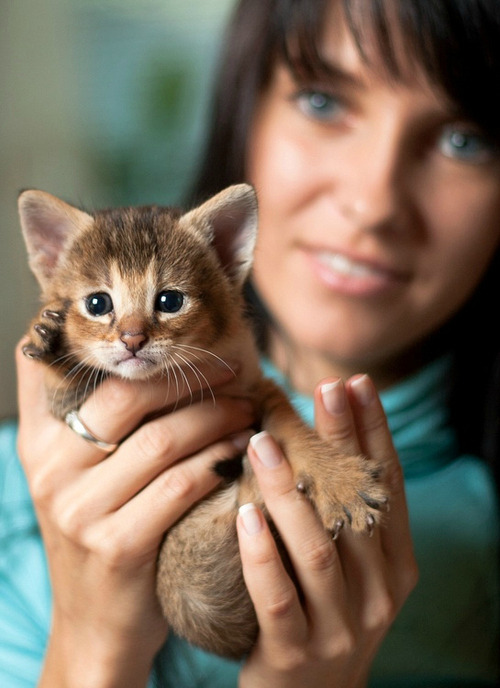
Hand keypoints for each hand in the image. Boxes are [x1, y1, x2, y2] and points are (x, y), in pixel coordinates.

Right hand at [15, 341, 253, 687]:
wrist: (95, 622)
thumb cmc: (100, 532)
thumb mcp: (77, 476)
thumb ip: (91, 420)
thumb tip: (137, 356)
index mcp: (40, 443)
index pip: (56, 369)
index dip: (114, 342)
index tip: (169, 331)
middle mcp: (53, 471)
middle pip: (127, 397)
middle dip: (188, 377)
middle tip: (231, 370)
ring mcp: (81, 510)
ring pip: (163, 439)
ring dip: (216, 417)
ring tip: (248, 406)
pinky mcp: (118, 546)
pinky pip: (181, 485)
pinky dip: (219, 459)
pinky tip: (242, 449)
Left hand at [236, 374, 417, 687]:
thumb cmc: (322, 615)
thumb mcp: (346, 567)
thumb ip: (340, 513)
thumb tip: (314, 435)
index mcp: (395, 565)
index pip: (389, 486)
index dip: (374, 432)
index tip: (356, 385)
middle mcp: (379, 592)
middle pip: (357, 506)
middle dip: (340, 444)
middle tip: (321, 389)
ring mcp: (341, 626)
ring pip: (318, 547)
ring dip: (290, 491)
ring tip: (262, 442)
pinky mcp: (297, 654)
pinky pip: (278, 597)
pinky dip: (262, 554)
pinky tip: (244, 514)